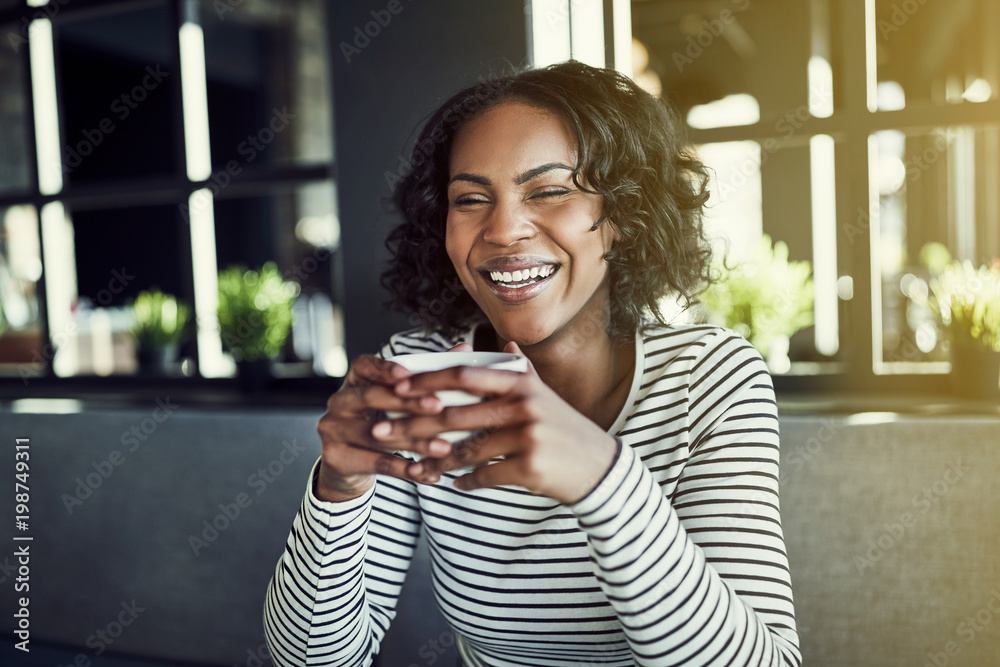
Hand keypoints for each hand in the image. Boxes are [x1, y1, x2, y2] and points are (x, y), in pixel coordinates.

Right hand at [314, 343, 471, 501]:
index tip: (408, 374)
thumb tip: (464, 348)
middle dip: (407, 402)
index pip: (364, 366)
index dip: (384, 368)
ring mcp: (333, 430)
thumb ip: (425, 376)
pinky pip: (375, 463)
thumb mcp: (395, 400)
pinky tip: (429, 473)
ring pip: (376, 435)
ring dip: (414, 441)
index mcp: (354, 381)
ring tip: (444, 447)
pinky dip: (405, 469)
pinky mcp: (336, 458)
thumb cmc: (379, 422)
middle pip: (370, 397)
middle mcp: (339, 402)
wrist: (344, 466)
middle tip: (439, 406)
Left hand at [370, 342, 618, 504]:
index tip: (394, 386)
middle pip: (454, 414)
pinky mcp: (530, 467)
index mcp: (520, 383)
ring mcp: (527, 436)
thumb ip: (521, 371)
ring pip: (464, 449)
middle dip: (411, 424)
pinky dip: (465, 481)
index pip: (463, 376)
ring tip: (411, 465)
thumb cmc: (565, 430)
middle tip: (379, 430)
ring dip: (432, 460)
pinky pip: (484, 475)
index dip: (425, 380)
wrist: (600, 468)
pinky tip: (451, 484)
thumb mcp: (546, 395)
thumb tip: (504, 345)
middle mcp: (523, 405)